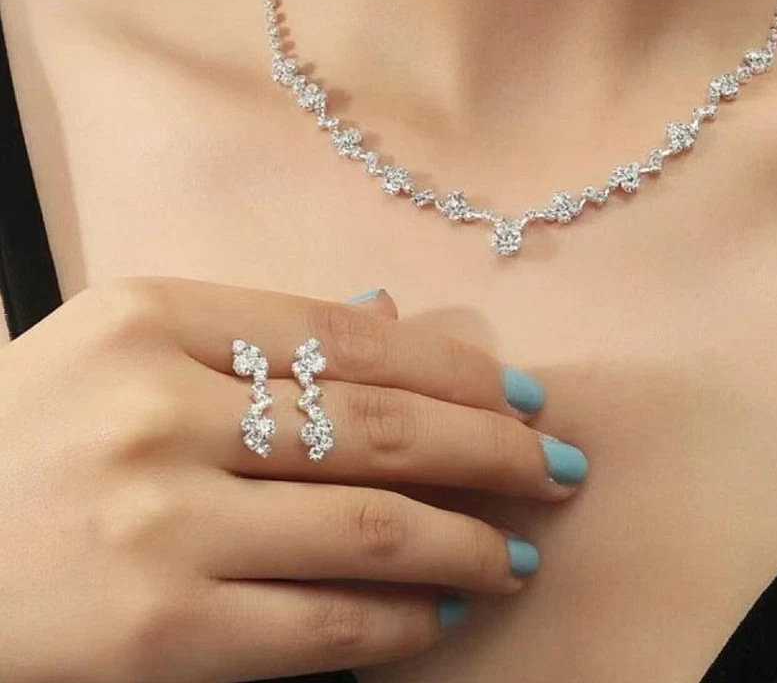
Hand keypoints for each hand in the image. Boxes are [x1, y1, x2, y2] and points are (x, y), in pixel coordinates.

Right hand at [0, 278, 586, 682]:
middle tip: (555, 467)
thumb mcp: (118, 346)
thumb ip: (251, 329)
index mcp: (152, 319)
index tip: (519, 395)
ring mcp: (158, 521)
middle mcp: (159, 409)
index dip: (453, 367)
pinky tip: (442, 615)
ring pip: (369, 527)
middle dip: (492, 450)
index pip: (347, 336)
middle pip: (379, 426)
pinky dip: (400, 621)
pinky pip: (318, 624)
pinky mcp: (154, 631)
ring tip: (516, 549)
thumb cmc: (28, 435)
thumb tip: (388, 312)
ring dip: (467, 542)